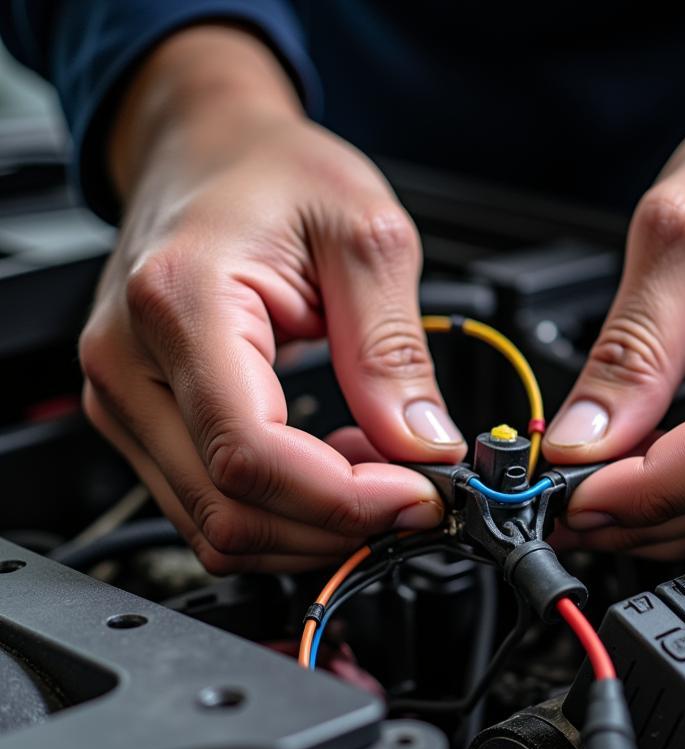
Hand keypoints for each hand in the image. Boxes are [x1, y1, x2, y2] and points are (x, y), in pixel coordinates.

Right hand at [80, 27, 464, 573]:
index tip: (419, 494)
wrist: (205, 151)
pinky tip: (335, 471)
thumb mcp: (364, 236)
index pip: (252, 453)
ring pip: (218, 526)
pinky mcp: (142, 422)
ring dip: (314, 527)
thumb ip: (392, 350)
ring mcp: (126, 401)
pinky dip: (285, 512)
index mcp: (180, 303)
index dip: (345, 498)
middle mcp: (131, 364)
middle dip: (339, 525)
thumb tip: (423, 446)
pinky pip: (212, 505)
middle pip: (230, 510)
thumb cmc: (270, 170)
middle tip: (415, 497)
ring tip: (378, 476)